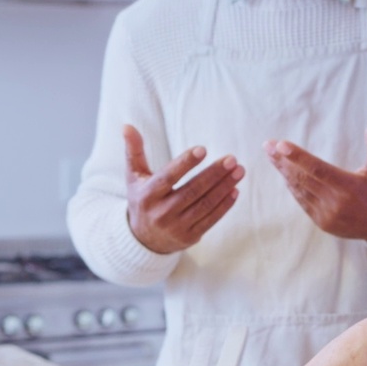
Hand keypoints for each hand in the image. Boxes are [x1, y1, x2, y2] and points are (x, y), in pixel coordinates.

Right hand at [123, 124, 243, 253]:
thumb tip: (127, 126)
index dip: (185, 163)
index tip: (203, 149)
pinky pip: (210, 220)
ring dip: (224, 187)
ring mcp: (176, 227)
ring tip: (239, 171)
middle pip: (192, 191)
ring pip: (205, 205)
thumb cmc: (142, 199)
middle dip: (214, 174)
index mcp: (147, 195)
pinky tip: (234, 190)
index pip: (168, 177)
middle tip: (232, 159)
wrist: (143, 239)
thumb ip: (134, 151)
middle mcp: (161, 213)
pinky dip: (224, 205)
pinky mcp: (189, 237)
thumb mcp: (134, 177)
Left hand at [264, 118, 366, 243]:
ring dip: (284, 172)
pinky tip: (285, 174)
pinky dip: (293, 187)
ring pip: (300, 190)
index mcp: (350, 187)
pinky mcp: (323, 223)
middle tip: (267, 145)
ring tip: (271, 156)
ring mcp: (327, 215)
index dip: (298, 157)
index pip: (318, 169)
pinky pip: (303, 202)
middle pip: (303, 178)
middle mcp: (336, 203)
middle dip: (283, 161)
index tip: (280, 145)